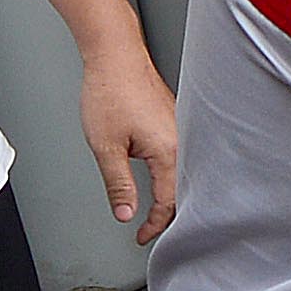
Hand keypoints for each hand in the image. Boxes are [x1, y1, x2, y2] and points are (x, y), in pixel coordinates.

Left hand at [79, 39, 180, 244]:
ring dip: (173, 194)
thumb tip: (125, 213)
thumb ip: (118, 185)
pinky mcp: (175, 119)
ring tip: (159, 211)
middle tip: (152, 230)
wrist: (115, 53)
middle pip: (183, 191)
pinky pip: (181, 155)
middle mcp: (182, 140)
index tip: (141, 236)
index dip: (154, 225)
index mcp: (168, 151)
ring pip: (184, 172)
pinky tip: (164, 177)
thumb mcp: (106, 147)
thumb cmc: (110, 91)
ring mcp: (181, 128)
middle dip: (170, 215)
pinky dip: (173, 173)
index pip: (168, 203)